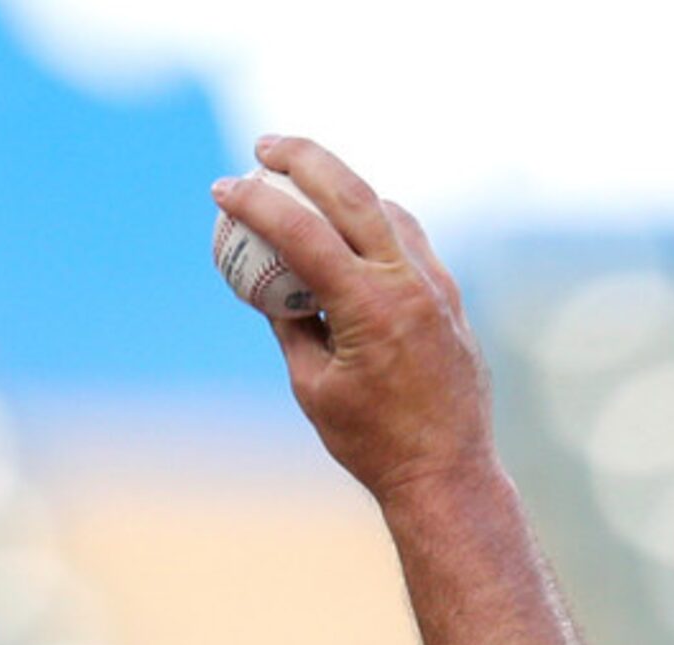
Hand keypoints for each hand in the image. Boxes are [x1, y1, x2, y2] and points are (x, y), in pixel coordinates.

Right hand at [212, 136, 497, 502]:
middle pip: (353, 194)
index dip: (258, 204)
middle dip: (304, 159)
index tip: (224, 188)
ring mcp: (436, 285)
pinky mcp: (449, 294)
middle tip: (264, 146)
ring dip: (343, 185)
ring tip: (304, 179)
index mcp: (369, 309)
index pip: (304, 234)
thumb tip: (269, 284)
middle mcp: (408, 284)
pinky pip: (408, 238)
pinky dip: (374, 220)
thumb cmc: (369, 441)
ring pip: (387, 209)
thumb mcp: (311, 386)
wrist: (445, 469)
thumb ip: (291, 326)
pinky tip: (350, 224)